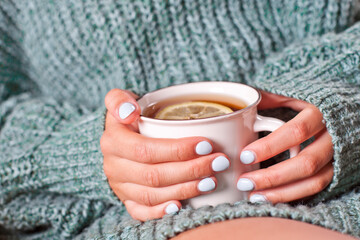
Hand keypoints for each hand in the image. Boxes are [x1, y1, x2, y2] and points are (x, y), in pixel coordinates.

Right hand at [101, 89, 229, 220]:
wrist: (120, 138)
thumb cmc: (130, 117)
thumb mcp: (120, 100)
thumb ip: (119, 100)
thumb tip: (129, 111)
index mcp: (113, 141)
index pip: (146, 149)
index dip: (177, 150)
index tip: (206, 145)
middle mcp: (114, 166)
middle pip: (154, 174)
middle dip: (190, 170)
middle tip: (218, 162)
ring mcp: (120, 186)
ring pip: (152, 194)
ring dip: (184, 189)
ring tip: (211, 181)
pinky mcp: (127, 200)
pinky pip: (141, 212)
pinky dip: (160, 212)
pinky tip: (180, 206)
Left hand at [237, 91, 333, 202]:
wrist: (348, 109)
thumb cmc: (315, 99)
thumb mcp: (294, 92)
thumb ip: (270, 97)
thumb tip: (241, 104)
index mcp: (321, 111)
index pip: (296, 132)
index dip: (270, 146)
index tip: (245, 156)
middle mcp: (333, 136)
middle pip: (306, 162)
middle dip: (272, 176)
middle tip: (245, 182)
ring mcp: (338, 155)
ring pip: (314, 181)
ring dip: (282, 192)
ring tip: (254, 196)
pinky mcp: (338, 169)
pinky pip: (318, 187)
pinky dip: (294, 195)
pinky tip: (272, 197)